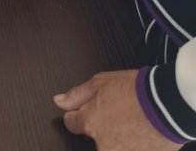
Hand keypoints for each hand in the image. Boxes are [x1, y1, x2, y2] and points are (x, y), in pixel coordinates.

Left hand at [54, 70, 182, 150]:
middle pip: (93, 136)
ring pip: (111, 144)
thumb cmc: (137, 90)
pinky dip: (132, 142)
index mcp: (90, 122)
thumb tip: (59, 101)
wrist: (168, 104)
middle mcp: (102, 143)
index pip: (71, 123)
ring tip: (132, 121)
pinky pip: (129, 149)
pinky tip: (139, 129)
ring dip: (118, 134)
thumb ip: (76, 95)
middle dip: (101, 124)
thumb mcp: (100, 82)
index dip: (77, 112)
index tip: (86, 108)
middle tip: (118, 111)